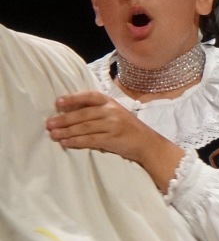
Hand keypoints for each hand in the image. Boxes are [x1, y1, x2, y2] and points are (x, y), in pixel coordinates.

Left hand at [47, 90, 184, 189]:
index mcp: (111, 102)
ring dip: (66, 132)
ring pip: (84, 127)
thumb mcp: (115, 113)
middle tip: (49, 124)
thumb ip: (97, 111)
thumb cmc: (127, 128)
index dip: (73, 99)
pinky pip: (90, 140)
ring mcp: (113, 125)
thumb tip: (69, 112)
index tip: (57, 103)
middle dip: (64, 119)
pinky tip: (66, 143)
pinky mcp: (112, 139)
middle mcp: (112, 111)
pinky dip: (76, 141)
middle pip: (83, 114)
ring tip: (53, 135)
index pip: (89, 97)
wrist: (147, 143)